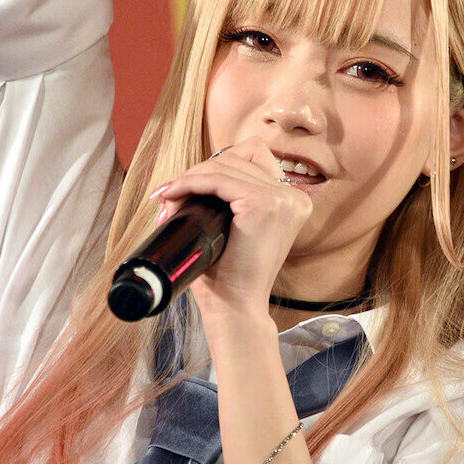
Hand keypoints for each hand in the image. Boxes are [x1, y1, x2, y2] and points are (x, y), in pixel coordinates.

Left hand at [150, 138, 311, 317]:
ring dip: (191, 177)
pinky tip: (173, 194)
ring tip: (169, 197)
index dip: (217, 166)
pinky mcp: (263, 204)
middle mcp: (294, 196)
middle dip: (200, 172)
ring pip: (225, 165)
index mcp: (293, 201)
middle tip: (171, 194)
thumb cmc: (230, 274)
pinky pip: (217, 179)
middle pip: (238, 156)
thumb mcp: (235, 228)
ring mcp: (281, 199)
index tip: (187, 186)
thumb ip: (227, 199)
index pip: (254, 157)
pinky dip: (191, 182)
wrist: (236, 307)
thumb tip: (183, 181)